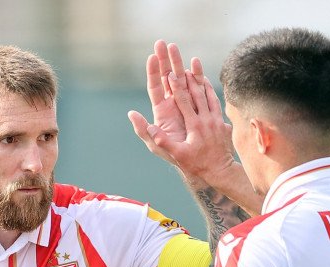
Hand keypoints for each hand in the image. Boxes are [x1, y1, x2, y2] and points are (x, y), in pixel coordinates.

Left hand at [128, 40, 201, 166]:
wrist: (195, 160)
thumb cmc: (172, 154)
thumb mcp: (155, 144)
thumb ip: (143, 130)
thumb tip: (131, 114)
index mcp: (161, 110)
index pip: (155, 86)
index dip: (153, 72)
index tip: (152, 56)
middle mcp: (172, 103)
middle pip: (166, 77)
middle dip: (164, 60)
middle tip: (162, 43)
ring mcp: (185, 102)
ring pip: (181, 78)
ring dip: (178, 62)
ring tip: (175, 46)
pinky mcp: (198, 105)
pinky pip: (197, 87)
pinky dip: (196, 75)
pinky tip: (195, 62)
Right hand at [130, 43, 238, 190]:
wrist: (220, 171)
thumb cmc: (196, 164)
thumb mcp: (177, 155)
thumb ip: (163, 140)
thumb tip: (149, 128)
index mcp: (194, 125)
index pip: (183, 101)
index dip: (176, 86)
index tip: (169, 73)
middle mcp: (206, 119)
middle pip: (197, 92)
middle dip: (187, 76)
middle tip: (181, 63)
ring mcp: (216, 119)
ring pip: (208, 94)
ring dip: (200, 80)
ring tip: (194, 67)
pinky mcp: (222, 122)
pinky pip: (216, 102)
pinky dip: (210, 91)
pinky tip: (207, 84)